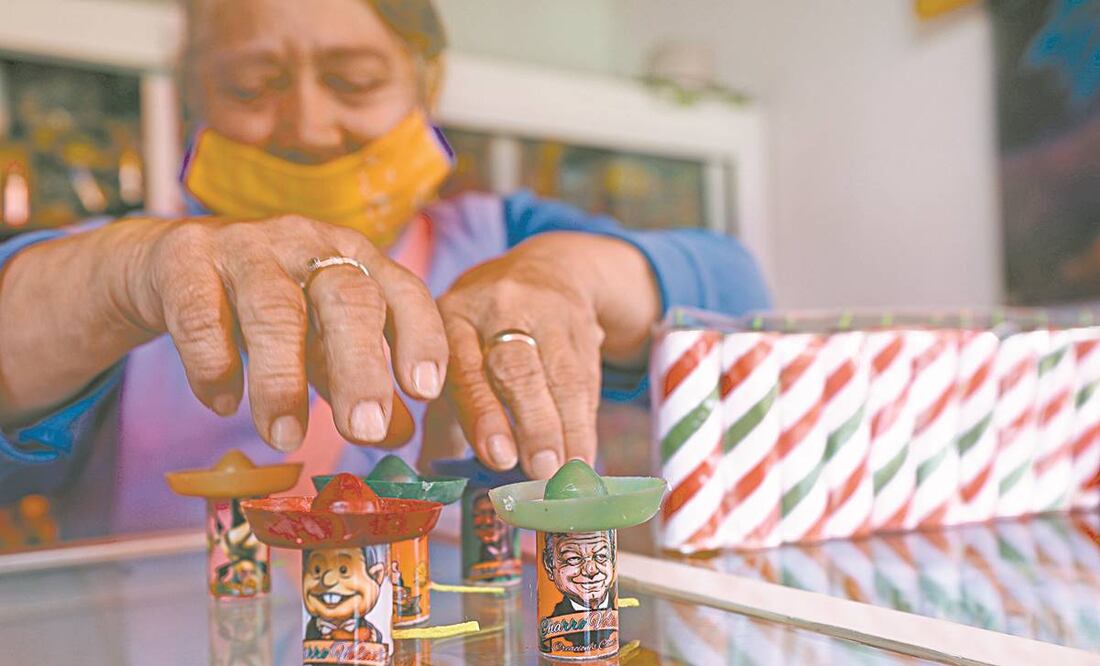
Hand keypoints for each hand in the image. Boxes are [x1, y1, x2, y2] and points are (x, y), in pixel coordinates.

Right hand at [123, 215, 445, 450]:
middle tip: (365, 430)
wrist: (169, 261)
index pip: (403, 291)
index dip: (421, 337)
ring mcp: (246, 248)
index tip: (425, 390)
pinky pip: (200, 314)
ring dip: (282, 380)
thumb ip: (360, 379)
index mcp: (355, 259)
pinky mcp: (183, 260)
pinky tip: (223, 404)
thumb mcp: (321, 338)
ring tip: (286, 438)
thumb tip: (399, 433)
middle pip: (347, 297)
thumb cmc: (267, 303)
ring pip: (274, 308)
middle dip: (361, 367)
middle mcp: (308, 244)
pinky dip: (214, 364)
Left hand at [436, 234, 610, 478]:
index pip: (466, 367)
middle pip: (516, 367)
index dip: (483, 413)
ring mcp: (545, 313)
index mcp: (454, 318)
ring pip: (560, 374)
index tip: (498, 458)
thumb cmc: (486, 332)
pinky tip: (582, 455)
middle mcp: (497, 308)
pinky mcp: (583, 324)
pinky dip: (585, 421)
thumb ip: (444, 418)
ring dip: (566, 429)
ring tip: (567, 472)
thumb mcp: (456, 355)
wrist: (545, 271)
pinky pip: (587, 376)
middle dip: (531, 423)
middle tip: (540, 470)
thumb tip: (428, 478)